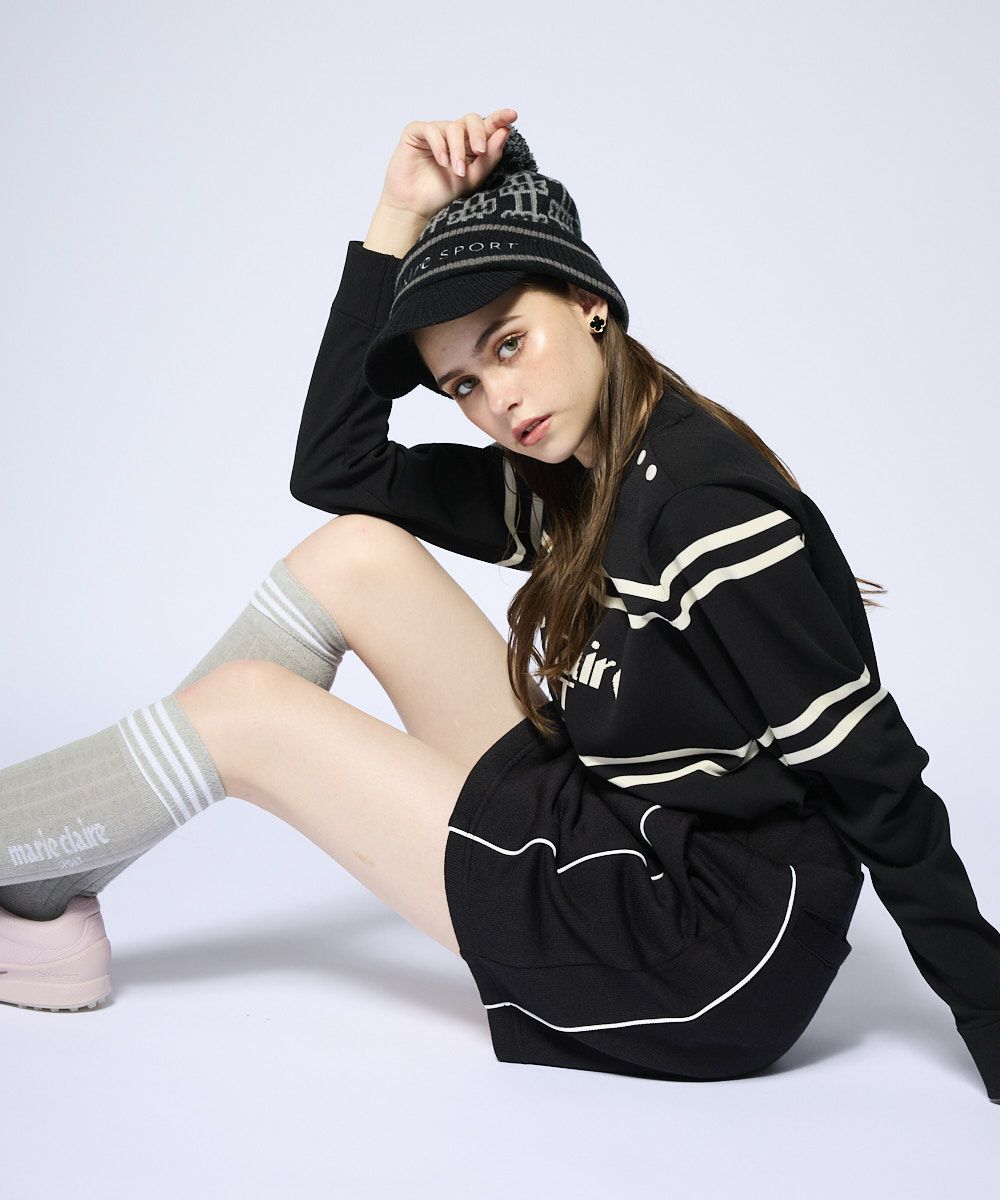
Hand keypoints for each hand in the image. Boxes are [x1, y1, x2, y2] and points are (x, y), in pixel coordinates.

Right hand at [376, 108, 517, 223]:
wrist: (416, 206)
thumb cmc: (443, 193)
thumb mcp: (472, 178)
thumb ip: (489, 157)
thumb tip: (504, 131)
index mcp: (469, 144)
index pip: (486, 126)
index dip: (499, 118)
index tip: (512, 115)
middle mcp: (453, 135)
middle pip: (471, 120)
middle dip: (478, 133)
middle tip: (480, 151)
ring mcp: (435, 132)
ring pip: (453, 127)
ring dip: (458, 149)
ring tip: (457, 171)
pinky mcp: (416, 133)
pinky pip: (432, 129)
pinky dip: (440, 145)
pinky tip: (442, 162)